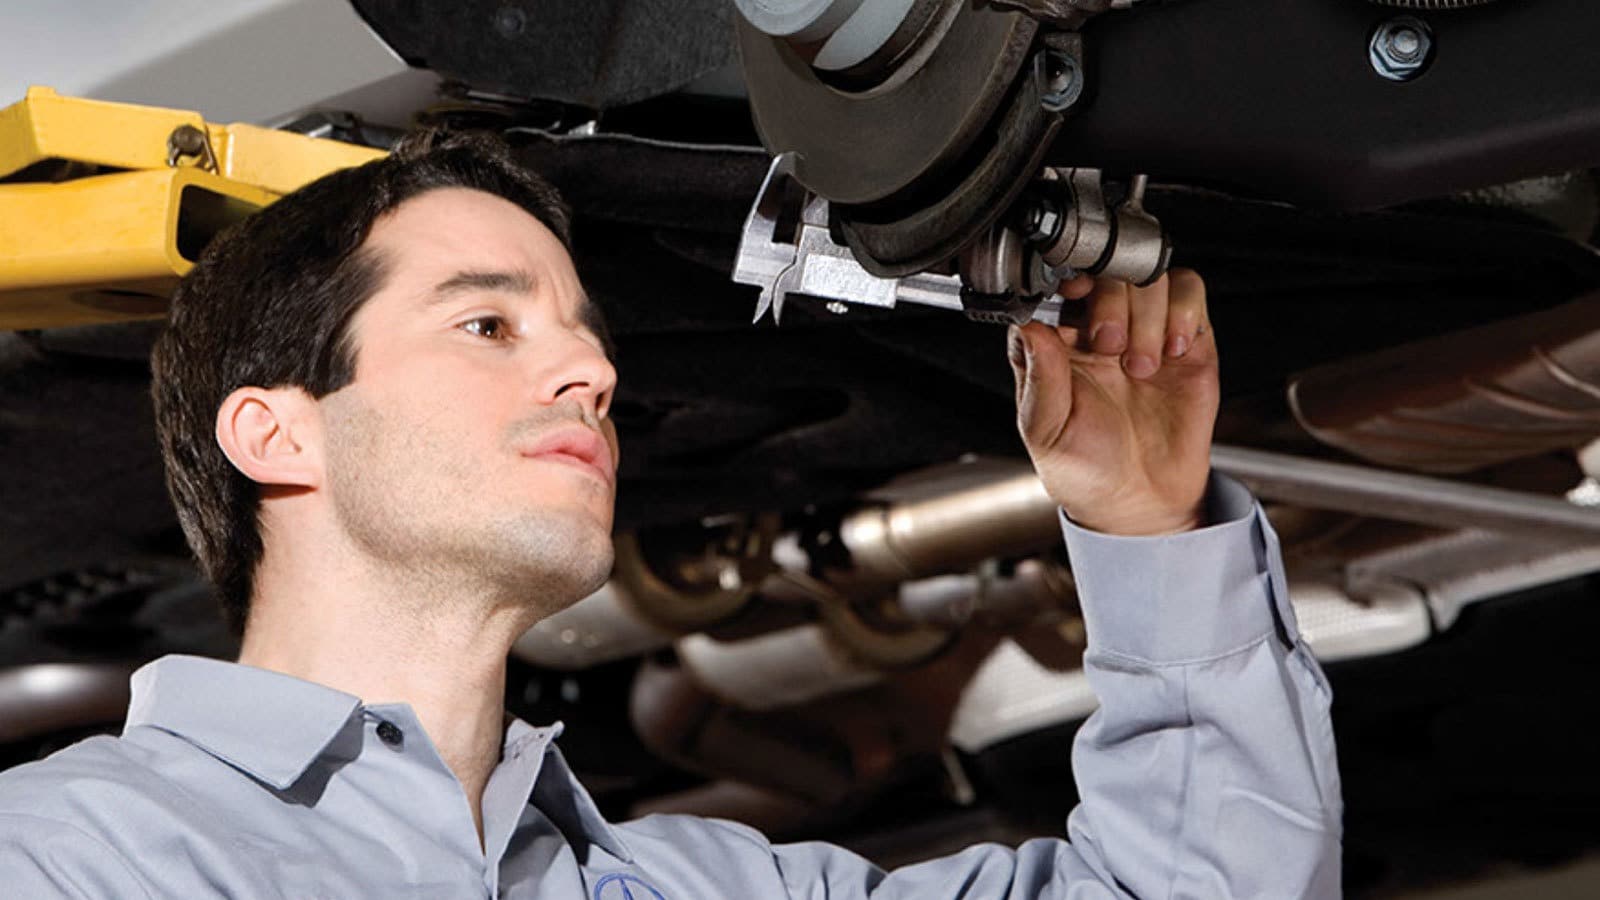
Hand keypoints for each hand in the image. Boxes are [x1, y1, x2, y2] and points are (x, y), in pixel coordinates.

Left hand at [1008, 269, 1218, 535]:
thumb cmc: (1086, 468)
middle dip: (1110, 302)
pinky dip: (1182, 312)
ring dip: (1147, 314)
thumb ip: (1039, 377)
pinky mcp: (1185, 339)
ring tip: (1141, 366)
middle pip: (1106, 271)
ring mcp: (1143, 330)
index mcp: (1057, 343)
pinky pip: (1188, 292)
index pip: (1058, 284)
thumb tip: (1029, 325)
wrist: (1140, 499)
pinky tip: (1171, 351)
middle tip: (1110, 346)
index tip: (1073, 296)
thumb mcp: (1047, 430)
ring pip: (1148, 276)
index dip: (1067, 280)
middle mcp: (1098, 328)